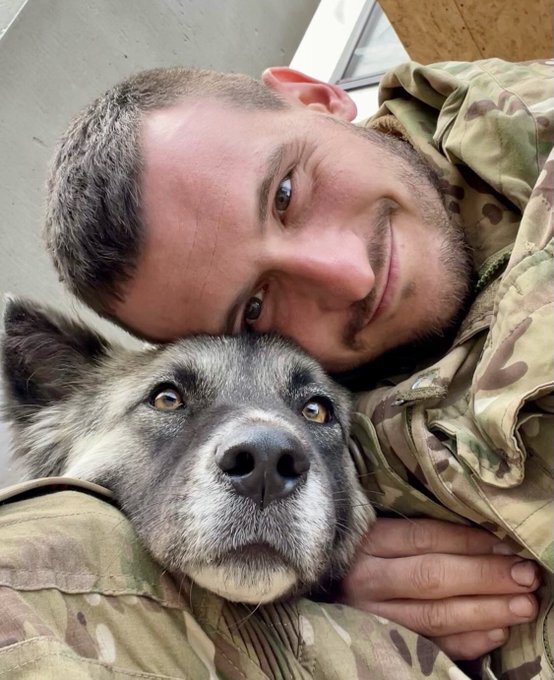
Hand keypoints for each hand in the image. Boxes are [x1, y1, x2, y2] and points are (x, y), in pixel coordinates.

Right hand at [340, 518, 539, 659]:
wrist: (327, 590)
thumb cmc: (361, 554)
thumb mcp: (378, 532)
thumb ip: (420, 534)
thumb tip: (487, 537)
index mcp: (367, 542)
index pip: (424, 538)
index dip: (468, 541)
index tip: (508, 543)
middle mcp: (367, 579)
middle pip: (432, 577)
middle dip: (485, 576)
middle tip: (527, 576)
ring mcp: (373, 616)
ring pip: (435, 616)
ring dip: (485, 611)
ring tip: (525, 605)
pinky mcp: (383, 643)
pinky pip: (431, 645)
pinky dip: (468, 641)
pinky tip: (498, 632)